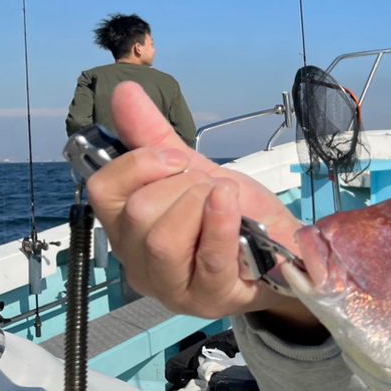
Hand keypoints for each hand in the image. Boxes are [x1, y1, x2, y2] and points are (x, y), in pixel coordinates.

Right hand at [85, 82, 319, 329]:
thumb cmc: (236, 217)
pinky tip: (231, 203)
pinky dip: (220, 224)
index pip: (103, 191)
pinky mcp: (211, 299)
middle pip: (139, 214)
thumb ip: (156, 138)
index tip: (177, 159)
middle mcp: (139, 263)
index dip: (140, 164)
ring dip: (201, 205)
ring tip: (226, 201)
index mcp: (126, 230)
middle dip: (183, 185)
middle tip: (212, 187)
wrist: (287, 253)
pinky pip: (208, 258)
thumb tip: (125, 91)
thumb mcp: (196, 173)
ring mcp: (173, 289)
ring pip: (163, 239)